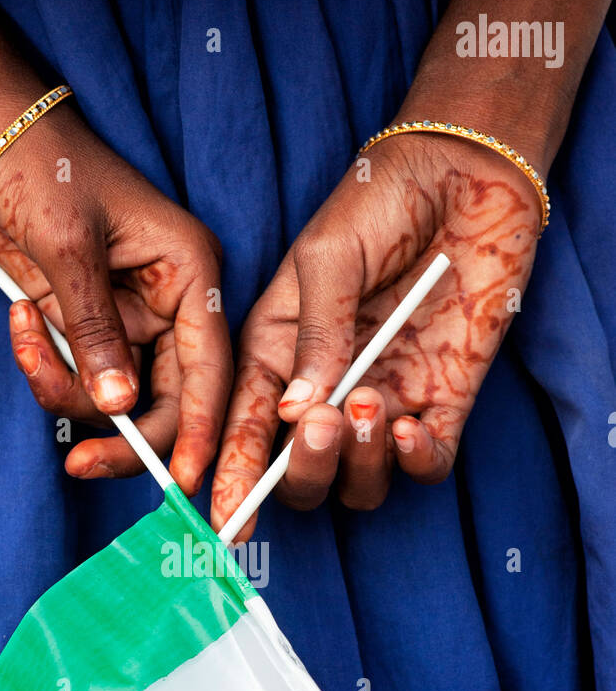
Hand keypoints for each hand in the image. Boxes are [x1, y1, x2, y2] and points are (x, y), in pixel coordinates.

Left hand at [0, 86, 230, 492]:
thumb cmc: (37, 161)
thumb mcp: (69, 247)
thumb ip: (97, 331)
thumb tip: (121, 406)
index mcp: (191, 272)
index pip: (210, 367)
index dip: (200, 428)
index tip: (184, 480)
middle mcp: (168, 303)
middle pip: (167, 400)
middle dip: (124, 434)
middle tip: (81, 464)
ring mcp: (124, 318)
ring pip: (116, 399)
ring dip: (66, 392)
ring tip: (26, 340)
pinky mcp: (83, 327)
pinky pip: (75, 379)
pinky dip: (45, 369)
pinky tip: (20, 323)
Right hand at [210, 131, 540, 539]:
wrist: (463, 174)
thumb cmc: (380, 201)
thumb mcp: (328, 257)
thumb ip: (315, 333)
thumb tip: (295, 412)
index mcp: (277, 355)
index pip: (247, 432)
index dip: (234, 478)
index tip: (227, 516)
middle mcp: (325, 392)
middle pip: (301, 474)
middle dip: (303, 469)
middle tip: (319, 422)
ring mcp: (383, 401)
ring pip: (359, 482)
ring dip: (357, 462)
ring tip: (369, 401)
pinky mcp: (441, 402)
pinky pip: (424, 466)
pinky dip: (414, 462)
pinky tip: (408, 426)